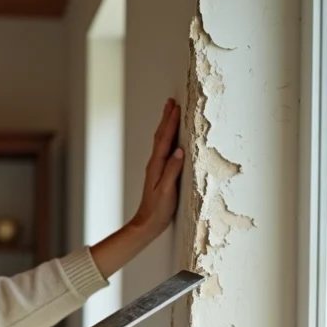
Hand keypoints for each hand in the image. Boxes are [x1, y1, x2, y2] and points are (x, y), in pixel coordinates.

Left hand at [130, 97, 184, 236]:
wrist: (147, 223)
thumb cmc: (158, 210)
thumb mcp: (167, 191)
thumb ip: (172, 170)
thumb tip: (179, 151)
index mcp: (157, 166)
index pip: (165, 140)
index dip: (170, 123)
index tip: (176, 107)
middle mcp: (155, 164)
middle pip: (161, 136)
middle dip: (166, 118)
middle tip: (171, 102)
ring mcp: (156, 168)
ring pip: (161, 141)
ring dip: (166, 126)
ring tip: (170, 113)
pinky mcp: (159, 173)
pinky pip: (163, 149)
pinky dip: (167, 138)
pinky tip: (170, 138)